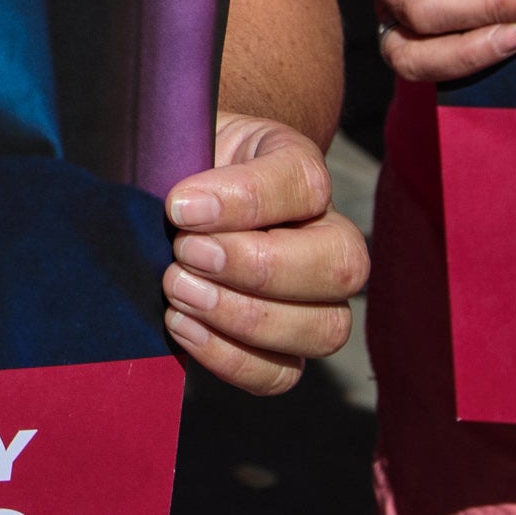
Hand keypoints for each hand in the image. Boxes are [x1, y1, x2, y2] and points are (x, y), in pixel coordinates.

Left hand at [161, 117, 365, 393]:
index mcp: (303, 175)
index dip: (244, 199)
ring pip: (324, 328)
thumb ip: (185, 159)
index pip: (304, 186)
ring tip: (178, 292)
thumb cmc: (186, 164)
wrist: (182, 199)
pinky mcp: (285, 349)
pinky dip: (231, 360)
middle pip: (338, 266)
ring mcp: (317, 301)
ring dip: (244, 318)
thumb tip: (177, 208)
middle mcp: (328, 238)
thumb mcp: (187, 139)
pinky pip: (281, 374)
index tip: (179, 206)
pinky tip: (183, 328)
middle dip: (256, 267)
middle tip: (184, 254)